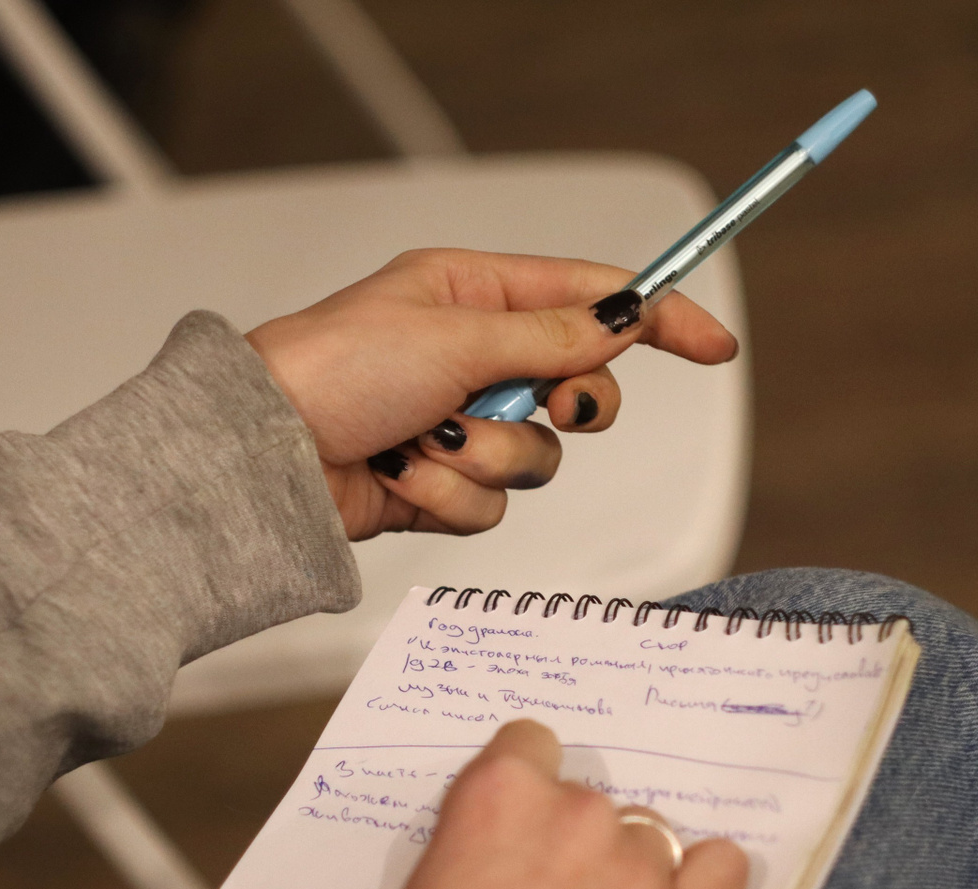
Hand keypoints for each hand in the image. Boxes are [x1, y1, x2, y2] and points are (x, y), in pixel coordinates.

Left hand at [246, 249, 737, 540]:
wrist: (263, 459)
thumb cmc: (334, 370)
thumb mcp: (457, 336)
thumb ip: (551, 336)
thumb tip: (626, 317)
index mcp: (474, 295)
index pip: (591, 298)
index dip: (658, 320)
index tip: (714, 345)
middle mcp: (471, 357)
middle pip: (581, 389)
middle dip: (567, 407)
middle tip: (545, 405)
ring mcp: (457, 425)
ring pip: (538, 458)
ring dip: (488, 457)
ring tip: (426, 443)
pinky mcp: (439, 486)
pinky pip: (491, 504)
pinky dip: (450, 497)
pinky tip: (399, 478)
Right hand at [351, 720, 748, 888]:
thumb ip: (478, 851)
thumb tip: (508, 866)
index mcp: (500, 795)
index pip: (532, 745)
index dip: (526, 792)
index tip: (520, 833)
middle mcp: (577, 814)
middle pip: (592, 802)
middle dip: (573, 845)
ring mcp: (638, 870)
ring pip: (650, 841)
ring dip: (628, 876)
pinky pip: (722, 871)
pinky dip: (704, 884)